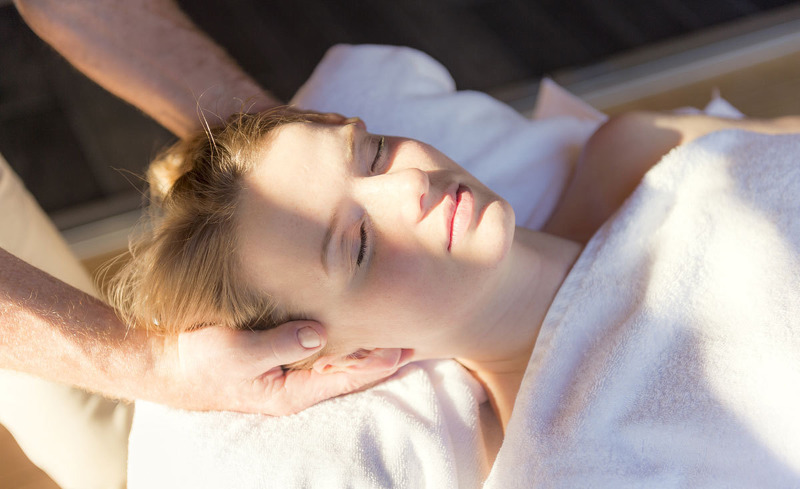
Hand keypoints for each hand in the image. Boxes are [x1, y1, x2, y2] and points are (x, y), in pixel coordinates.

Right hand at [153, 321, 404, 414]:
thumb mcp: (237, 352)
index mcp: (290, 392)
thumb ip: (280, 343)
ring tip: (394, 329)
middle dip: (381, 356)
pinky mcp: (277, 356)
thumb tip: (320, 333)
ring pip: (336, 361)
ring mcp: (286, 372)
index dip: (377, 364)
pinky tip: (353, 326)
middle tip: (415, 337)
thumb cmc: (197, 361)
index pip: (345, 379)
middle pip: (348, 372)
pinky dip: (340, 339)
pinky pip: (317, 351)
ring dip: (364, 346)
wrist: (165, 363)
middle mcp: (294, 386)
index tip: (405, 348)